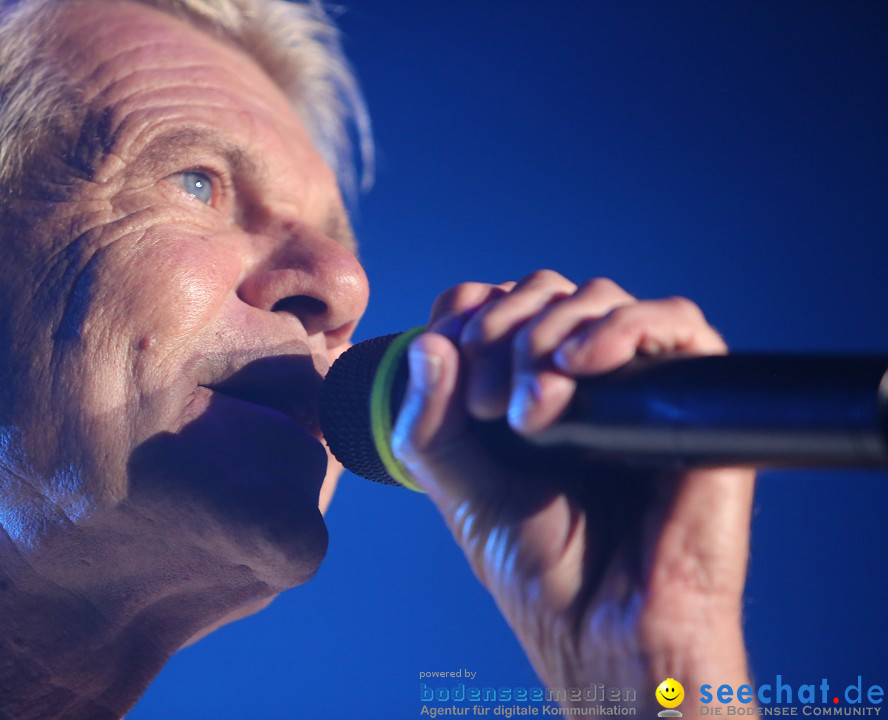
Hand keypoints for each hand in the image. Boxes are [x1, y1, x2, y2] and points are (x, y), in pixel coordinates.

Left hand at [392, 270, 753, 707]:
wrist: (606, 635)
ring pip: (599, 299)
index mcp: (527, 392)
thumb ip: (430, 425)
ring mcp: (636, 385)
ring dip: (548, 331)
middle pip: (543, 292)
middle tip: (485, 402)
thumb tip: (425, 344)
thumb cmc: (543, 574)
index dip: (467, 315)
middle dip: (501, 327)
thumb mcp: (461, 492)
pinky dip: (621, 327)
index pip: (496, 307)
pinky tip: (577, 366)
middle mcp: (583, 380)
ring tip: (528, 405)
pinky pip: (675, 324)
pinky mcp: (693, 399)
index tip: (448, 360)